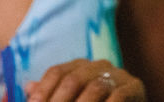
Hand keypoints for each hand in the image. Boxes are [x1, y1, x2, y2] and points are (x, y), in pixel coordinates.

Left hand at [25, 59, 143, 101]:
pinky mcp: (135, 86)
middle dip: (59, 101)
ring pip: (95, 87)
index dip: (43, 90)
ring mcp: (118, 74)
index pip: (56, 72)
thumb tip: (28, 87)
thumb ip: (53, 94)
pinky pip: (118, 95)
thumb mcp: (74, 100)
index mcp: (81, 66)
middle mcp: (99, 65)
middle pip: (73, 79)